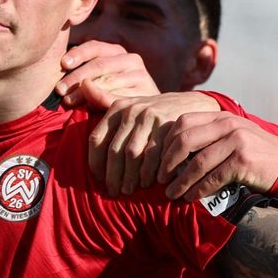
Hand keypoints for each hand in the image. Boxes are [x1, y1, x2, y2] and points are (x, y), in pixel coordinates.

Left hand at [58, 41, 159, 109]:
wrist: (149, 110)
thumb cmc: (116, 93)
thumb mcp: (101, 78)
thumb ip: (86, 71)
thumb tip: (63, 67)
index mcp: (118, 51)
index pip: (95, 48)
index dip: (78, 54)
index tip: (63, 64)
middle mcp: (131, 59)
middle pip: (99, 65)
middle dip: (77, 77)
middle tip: (60, 90)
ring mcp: (140, 76)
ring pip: (107, 82)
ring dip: (84, 93)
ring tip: (68, 101)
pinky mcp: (145, 93)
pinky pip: (119, 97)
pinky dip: (102, 102)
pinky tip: (88, 108)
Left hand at [89, 93, 220, 195]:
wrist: (194, 107)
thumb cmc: (156, 112)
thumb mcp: (132, 105)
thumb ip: (105, 100)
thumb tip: (83, 85)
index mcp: (118, 107)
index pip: (97, 139)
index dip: (96, 163)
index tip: (99, 180)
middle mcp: (133, 111)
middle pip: (115, 151)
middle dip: (113, 176)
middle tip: (114, 192)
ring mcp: (151, 118)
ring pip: (133, 156)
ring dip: (130, 177)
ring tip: (129, 190)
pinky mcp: (168, 127)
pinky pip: (154, 156)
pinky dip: (149, 172)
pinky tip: (148, 183)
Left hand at [158, 112, 277, 200]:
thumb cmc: (255, 154)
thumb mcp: (232, 137)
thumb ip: (207, 138)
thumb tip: (171, 155)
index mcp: (221, 116)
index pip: (183, 122)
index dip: (166, 143)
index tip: (158, 162)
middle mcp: (228, 124)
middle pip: (185, 139)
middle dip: (167, 161)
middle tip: (160, 179)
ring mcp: (237, 141)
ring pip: (197, 162)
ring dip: (181, 181)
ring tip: (171, 194)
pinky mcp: (244, 161)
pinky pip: (213, 178)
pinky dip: (198, 190)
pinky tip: (190, 197)